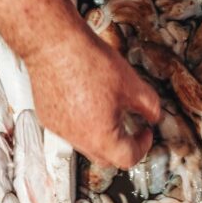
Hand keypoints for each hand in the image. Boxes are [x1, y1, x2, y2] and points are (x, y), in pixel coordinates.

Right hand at [24, 21, 159, 168]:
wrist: (54, 44)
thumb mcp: (132, 83)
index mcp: (101, 137)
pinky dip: (81, 123)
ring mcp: (60, 130)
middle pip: (106, 158)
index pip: (128, 158)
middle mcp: (78, 139)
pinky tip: (85, 100)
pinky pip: (69, 130)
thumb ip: (149, 105)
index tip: (146, 131)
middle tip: (130, 127)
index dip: (143, 145)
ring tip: (107, 108)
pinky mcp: (47, 118)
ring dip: (101, 134)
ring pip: (86, 144)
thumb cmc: (88, 62)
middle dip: (122, 145)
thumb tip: (154, 115)